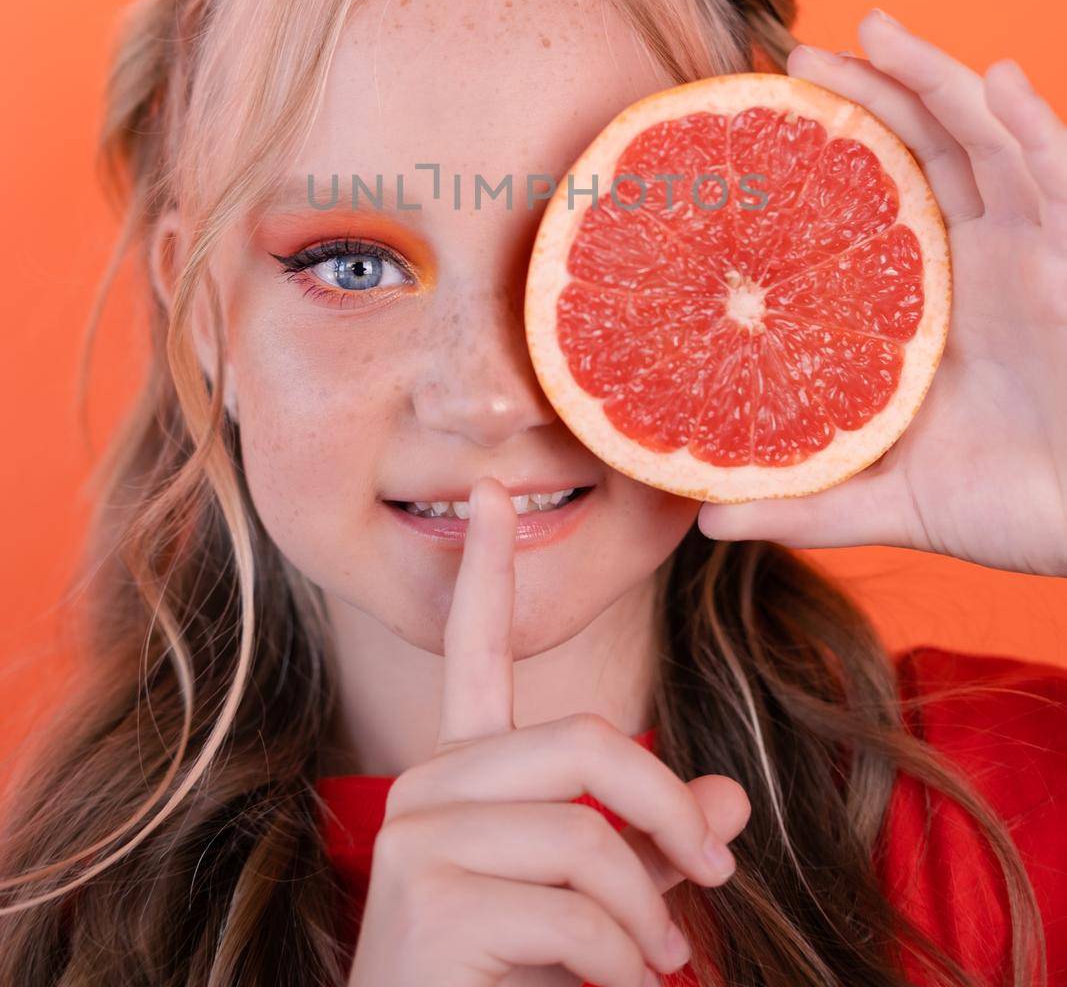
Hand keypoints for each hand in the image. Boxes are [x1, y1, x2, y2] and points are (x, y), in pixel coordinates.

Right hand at [347, 475, 749, 986]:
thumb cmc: (508, 982)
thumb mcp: (599, 906)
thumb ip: (655, 847)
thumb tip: (730, 800)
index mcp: (464, 775)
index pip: (476, 652)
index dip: (489, 572)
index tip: (495, 494)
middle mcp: (428, 787)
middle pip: (585, 743)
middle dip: (669, 812)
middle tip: (721, 875)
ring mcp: (418, 840)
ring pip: (588, 836)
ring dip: (649, 916)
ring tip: (661, 965)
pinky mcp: (426, 901)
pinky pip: (575, 910)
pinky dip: (623, 963)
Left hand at [698, 8, 1066, 575]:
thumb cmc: (1016, 509)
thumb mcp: (894, 499)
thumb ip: (806, 500)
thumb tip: (704, 516)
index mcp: (937, 292)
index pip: (884, 190)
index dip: (836, 144)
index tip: (765, 111)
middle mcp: (988, 255)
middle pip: (929, 143)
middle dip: (872, 88)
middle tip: (797, 53)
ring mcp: (1040, 250)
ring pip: (988, 138)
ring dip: (937, 77)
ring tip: (875, 29)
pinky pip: (1062, 177)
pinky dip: (1036, 125)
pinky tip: (1001, 82)